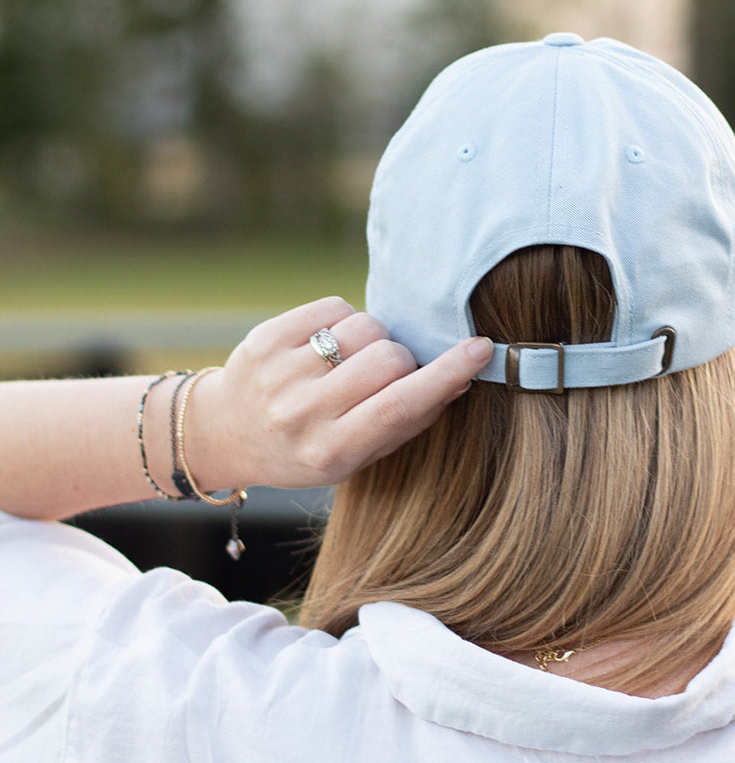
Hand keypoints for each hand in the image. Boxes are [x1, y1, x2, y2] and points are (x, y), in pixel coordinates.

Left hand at [182, 298, 493, 491]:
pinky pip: (333, 306)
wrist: (226, 432)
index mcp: (329, 451)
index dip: (446, 375)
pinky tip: (328, 344)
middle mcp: (301, 414)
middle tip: (387, 374)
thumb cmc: (306, 447)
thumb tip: (460, 379)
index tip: (481, 349)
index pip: (399, 406)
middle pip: (388, 359)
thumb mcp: (356, 456)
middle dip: (402, 360)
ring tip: (351, 361)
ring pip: (365, 327)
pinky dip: (343, 319)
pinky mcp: (265, 338)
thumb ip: (407, 422)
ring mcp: (280, 374)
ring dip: (373, 339)